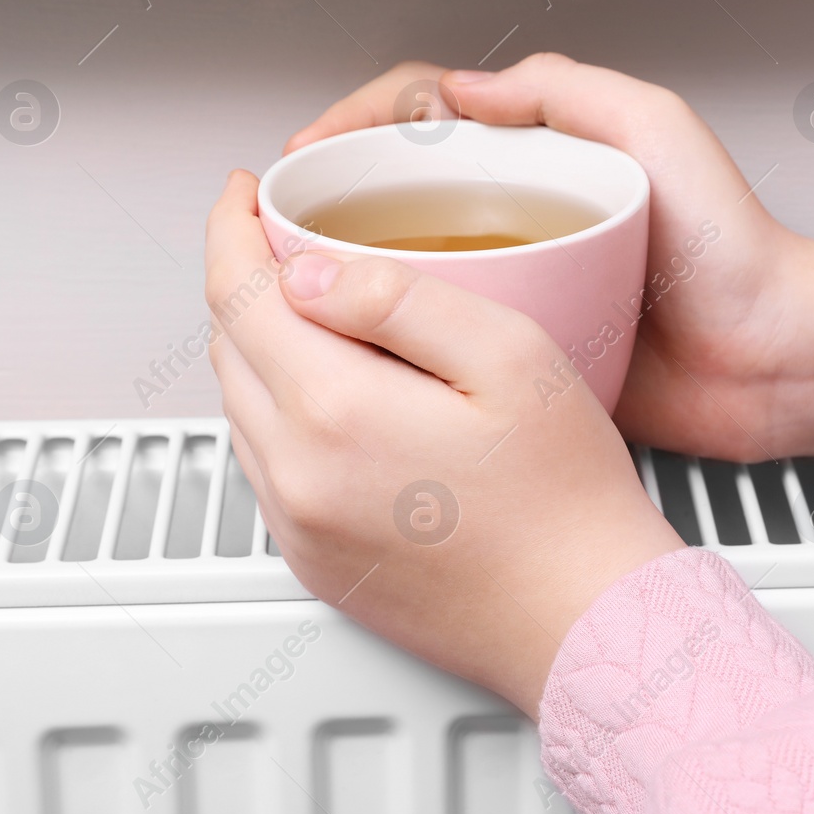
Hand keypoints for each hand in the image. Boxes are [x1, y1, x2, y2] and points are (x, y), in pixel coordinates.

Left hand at [205, 171, 683, 716]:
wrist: (584, 620)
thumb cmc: (567, 499)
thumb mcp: (510, 357)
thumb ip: (400, 300)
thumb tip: (307, 271)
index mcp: (335, 411)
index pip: (238, 292)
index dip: (232, 227)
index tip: (245, 194)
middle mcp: (297, 474)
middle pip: (229, 346)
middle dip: (245, 281)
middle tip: (290, 243)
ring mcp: (299, 526)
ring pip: (241, 406)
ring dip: (262, 348)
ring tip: (321, 316)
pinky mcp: (313, 562)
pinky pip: (266, 466)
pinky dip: (281, 413)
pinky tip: (342, 401)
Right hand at [285, 54, 813, 461]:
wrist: (772, 362)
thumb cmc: (733, 246)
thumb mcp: (657, 130)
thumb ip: (567, 89)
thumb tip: (458, 90)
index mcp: (544, 154)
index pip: (425, 117)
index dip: (356, 125)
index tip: (309, 154)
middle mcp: (522, 213)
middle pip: (401, 189)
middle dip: (333, 196)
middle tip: (284, 222)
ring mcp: (519, 281)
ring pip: (411, 262)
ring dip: (350, 266)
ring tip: (302, 280)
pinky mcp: (522, 348)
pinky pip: (443, 332)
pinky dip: (396, 330)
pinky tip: (362, 341)